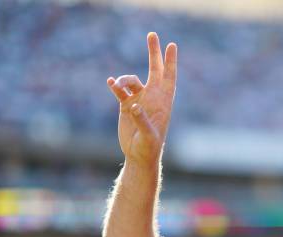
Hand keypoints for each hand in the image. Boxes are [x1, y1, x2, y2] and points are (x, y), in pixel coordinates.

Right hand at [107, 32, 176, 166]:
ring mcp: (139, 100)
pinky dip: (115, 85)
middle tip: (152, 34)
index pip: (169, 78)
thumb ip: (142, 120)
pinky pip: (120, 90)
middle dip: (154, 53)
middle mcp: (152, 98)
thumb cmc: (149, 148)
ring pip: (132, 80)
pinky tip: (111, 82)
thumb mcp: (148, 136)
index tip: (172, 45)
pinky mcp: (126, 106)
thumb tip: (134, 105)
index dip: (170, 62)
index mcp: (163, 103)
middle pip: (154, 70)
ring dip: (124, 79)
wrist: (138, 155)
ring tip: (116, 84)